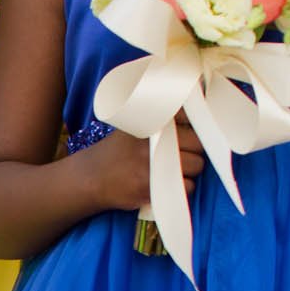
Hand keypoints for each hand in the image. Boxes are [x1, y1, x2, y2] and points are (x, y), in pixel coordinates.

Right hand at [80, 117, 204, 212]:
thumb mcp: (132, 124)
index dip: (196, 122)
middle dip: (194, 149)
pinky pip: (186, 187)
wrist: (90, 179)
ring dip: (190, 169)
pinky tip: (167, 184)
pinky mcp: (155, 187)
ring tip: (173, 169)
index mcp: (151, 121)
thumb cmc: (116, 150)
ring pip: (196, 166)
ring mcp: (155, 165)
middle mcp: (154, 140)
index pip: (190, 115)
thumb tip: (193, 103)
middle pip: (198, 143)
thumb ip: (160, 116)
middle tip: (180, 153)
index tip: (190, 129)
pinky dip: (182, 187)